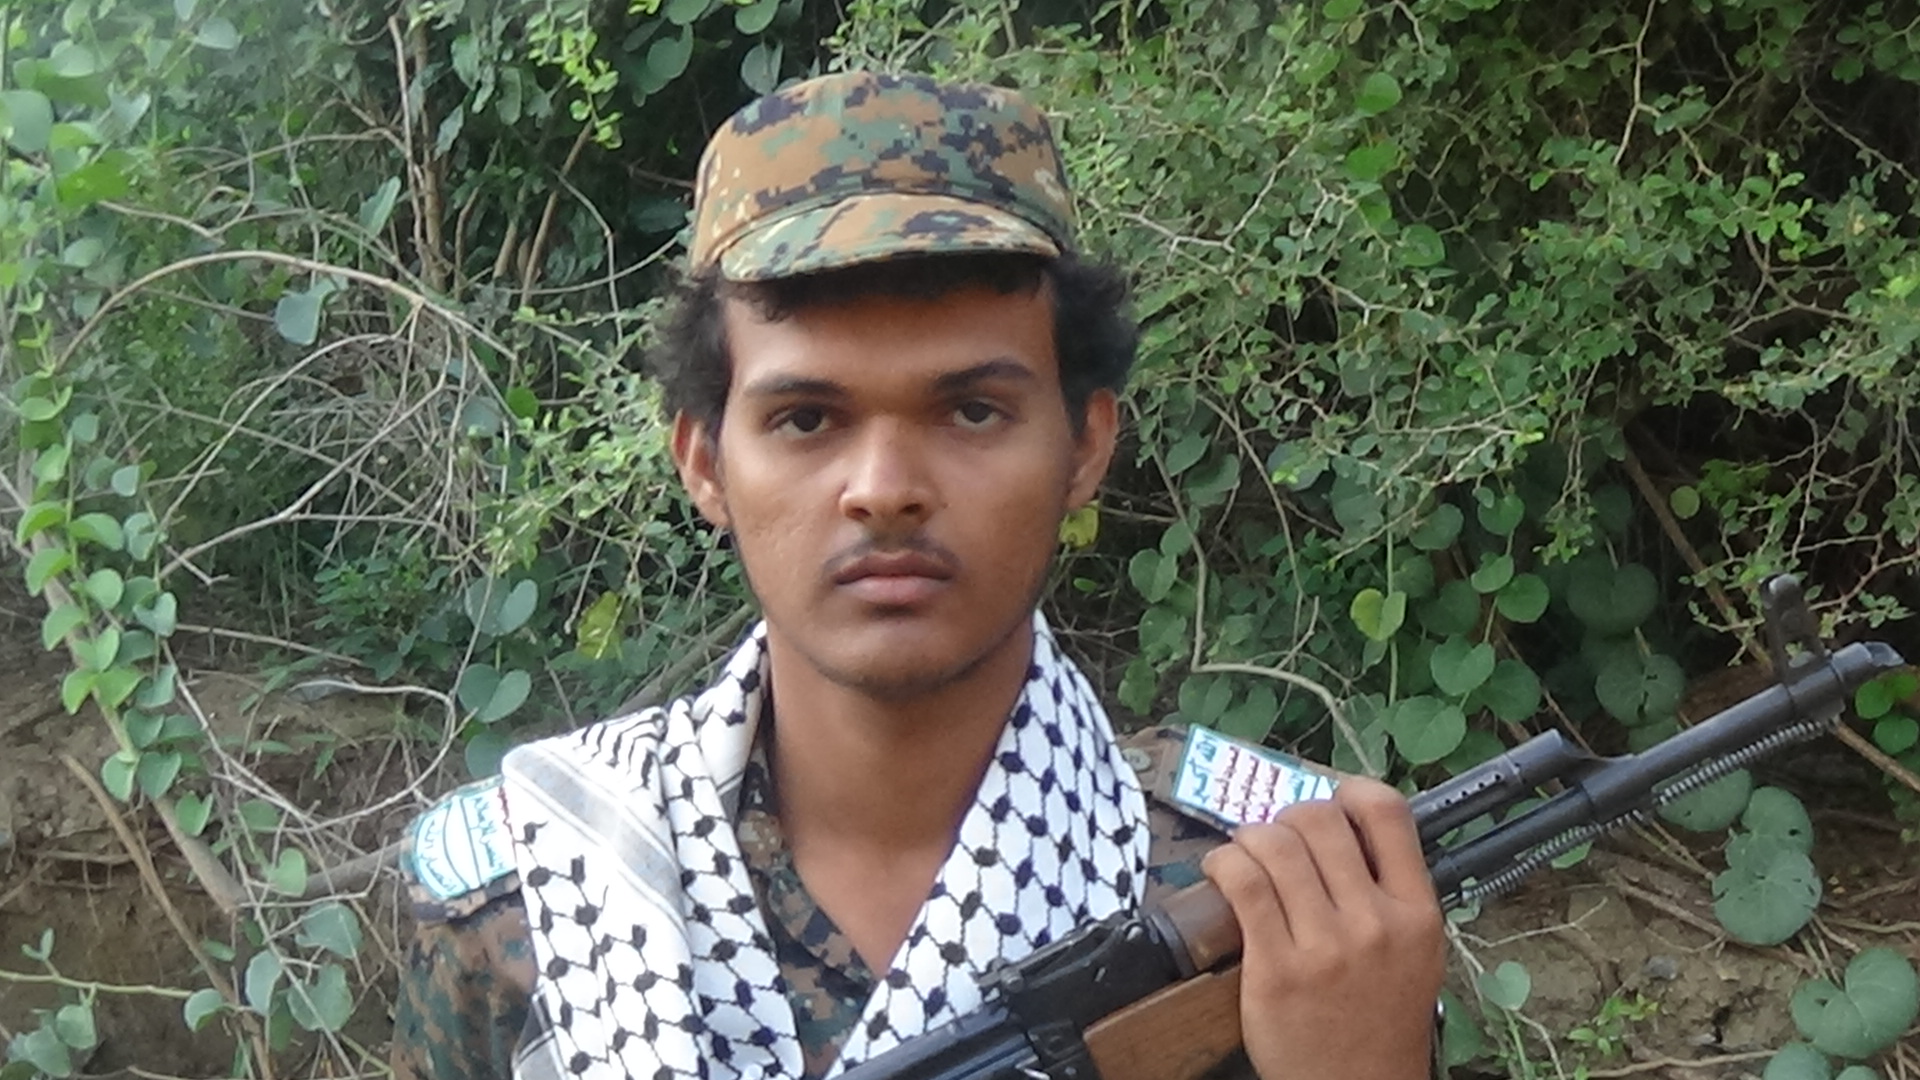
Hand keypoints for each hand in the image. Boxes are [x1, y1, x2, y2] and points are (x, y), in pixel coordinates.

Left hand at [1201, 777, 1445, 1079]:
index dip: (1349, 791)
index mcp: (1416, 912)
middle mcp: (1374, 923)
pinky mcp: (1275, 968)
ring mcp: (1324, 946)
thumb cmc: (1380, 1020)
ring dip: (1249, 836)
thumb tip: (1344, 828)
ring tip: (1245, 851)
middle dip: (1289, 817)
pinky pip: (1244, 884)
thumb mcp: (1415, 953)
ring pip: (1275, 844)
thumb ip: (1390, 892)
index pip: (1387, 813)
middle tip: (1278, 837)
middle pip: (1320, 820)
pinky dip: (1224, 863)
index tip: (1331, 802)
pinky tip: (1222, 870)